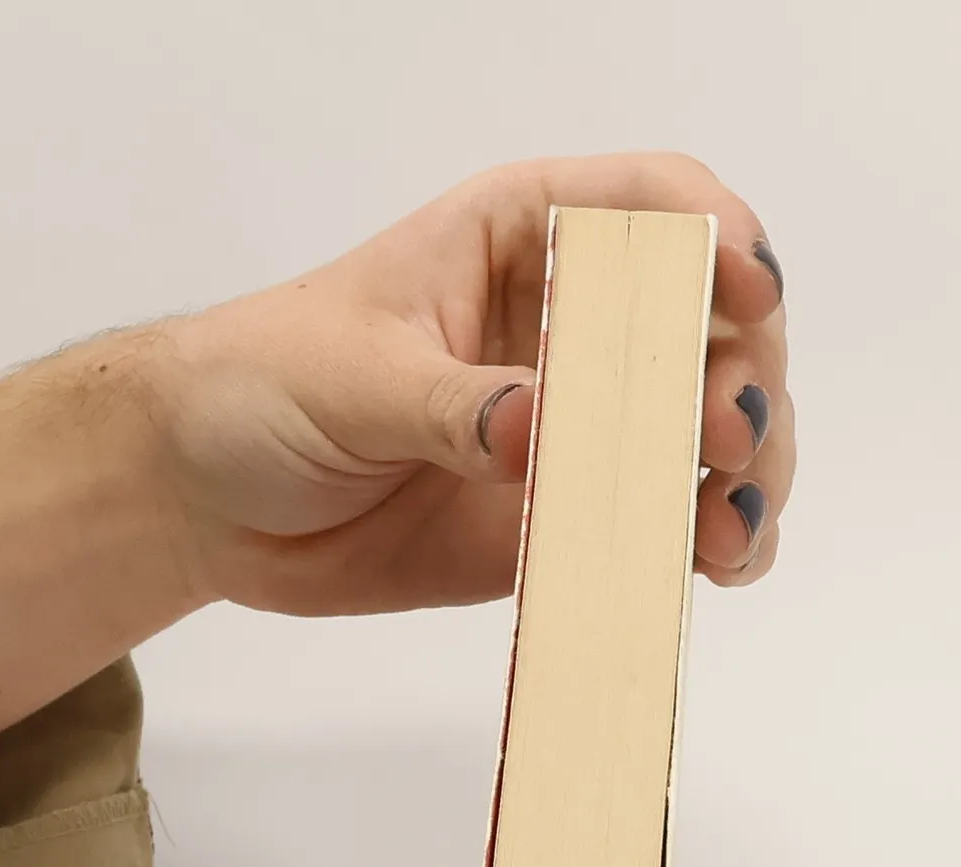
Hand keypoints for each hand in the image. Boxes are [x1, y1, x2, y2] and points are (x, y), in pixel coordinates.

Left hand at [0, 154, 790, 773]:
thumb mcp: (349, 377)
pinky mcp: (568, 519)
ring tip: (734, 528)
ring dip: (750, 474)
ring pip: (710, 432)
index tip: (750, 291)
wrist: (211, 499)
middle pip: (709, 327)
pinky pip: (664, 527)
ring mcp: (581, 429)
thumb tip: (542, 431)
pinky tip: (721, 565)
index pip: (649, 206)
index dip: (718, 236)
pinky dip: (710, 546)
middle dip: (744, 378)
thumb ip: (451, 405)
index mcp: (523, 241)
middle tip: (727, 441)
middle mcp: (574, 328)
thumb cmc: (264, 387)